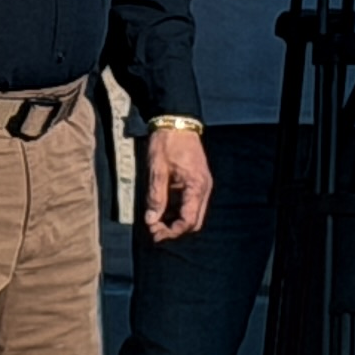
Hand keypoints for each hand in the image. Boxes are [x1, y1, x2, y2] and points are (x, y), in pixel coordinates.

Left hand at [140, 126, 215, 243]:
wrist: (176, 121)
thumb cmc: (166, 143)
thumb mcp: (157, 169)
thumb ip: (155, 196)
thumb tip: (151, 219)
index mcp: (196, 187)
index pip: (189, 220)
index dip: (173, 231)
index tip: (155, 234)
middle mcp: (203, 189)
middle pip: (194, 221)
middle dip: (174, 230)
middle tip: (154, 231)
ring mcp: (201, 185)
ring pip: (192, 213)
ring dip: (175, 221)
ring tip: (154, 222)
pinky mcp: (196, 181)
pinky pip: (189, 203)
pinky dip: (176, 210)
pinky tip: (161, 210)